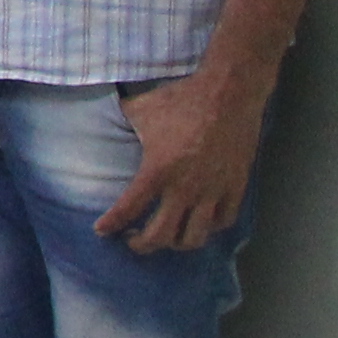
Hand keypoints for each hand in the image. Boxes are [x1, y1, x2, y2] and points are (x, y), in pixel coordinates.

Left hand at [99, 66, 265, 254]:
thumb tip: (100, 120)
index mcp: (157, 170)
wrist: (229, 93)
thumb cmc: (182, 99)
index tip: (101, 231)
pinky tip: (199, 223)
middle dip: (142, 244)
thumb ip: (120, 122)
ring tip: (165, 237)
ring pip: (195, 237)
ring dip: (176, 244)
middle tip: (132, 240)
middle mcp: (185, 188)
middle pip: (161, 236)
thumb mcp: (140, 109)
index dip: (111, 224)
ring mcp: (213, 191)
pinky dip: (209, 228)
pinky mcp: (236, 187)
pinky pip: (224, 221)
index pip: (129, 208)